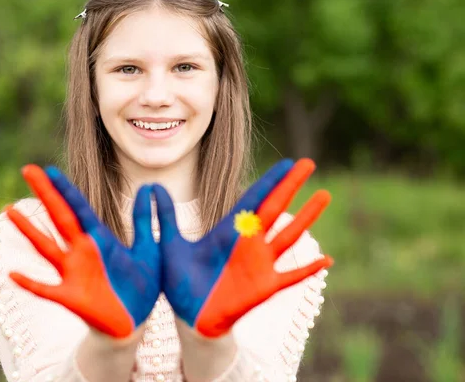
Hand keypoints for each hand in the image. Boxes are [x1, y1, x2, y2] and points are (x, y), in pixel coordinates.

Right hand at [6, 165, 159, 338]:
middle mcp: (81, 251)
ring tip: (9, 210)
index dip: (65, 189)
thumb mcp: (148, 249)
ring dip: (29, 230)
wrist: (134, 321)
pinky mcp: (69, 297)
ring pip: (46, 248)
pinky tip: (12, 274)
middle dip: (46, 194)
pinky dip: (30, 283)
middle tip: (27, 169)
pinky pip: (45, 290)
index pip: (80, 208)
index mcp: (99, 239)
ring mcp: (72, 273)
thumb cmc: (140, 285)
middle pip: (60, 217)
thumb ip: (144, 221)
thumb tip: (148, 188)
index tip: (49, 169)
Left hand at [154, 158, 333, 337]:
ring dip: (307, 217)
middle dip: (291, 185)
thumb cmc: (181, 282)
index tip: (286, 162)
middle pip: (275, 207)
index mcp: (228, 230)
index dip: (270, 180)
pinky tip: (327, 259)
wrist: (189, 317)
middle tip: (309, 163)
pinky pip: (291, 276)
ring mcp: (260, 264)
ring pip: (289, 235)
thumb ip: (165, 217)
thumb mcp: (171, 245)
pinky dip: (308, 269)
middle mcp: (248, 243)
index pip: (253, 198)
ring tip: (325, 195)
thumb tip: (152, 186)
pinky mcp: (265, 287)